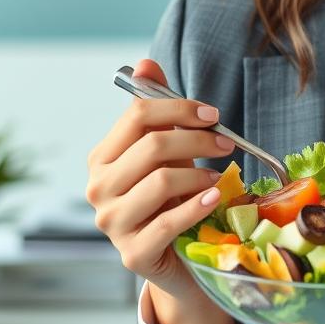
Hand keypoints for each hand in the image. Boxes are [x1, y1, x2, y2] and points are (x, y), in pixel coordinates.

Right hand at [86, 59, 240, 323]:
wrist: (176, 260)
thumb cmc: (170, 199)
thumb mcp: (166, 152)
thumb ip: (155, 109)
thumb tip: (146, 63)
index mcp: (102, 158)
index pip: (136, 117)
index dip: (179, 109)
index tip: (214, 114)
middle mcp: (98, 189)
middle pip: (151, 147)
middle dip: (196, 139)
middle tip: (226, 143)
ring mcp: (112, 224)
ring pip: (160, 182)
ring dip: (198, 173)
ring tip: (220, 175)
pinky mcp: (133, 254)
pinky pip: (167, 223)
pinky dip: (196, 206)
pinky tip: (216, 196)